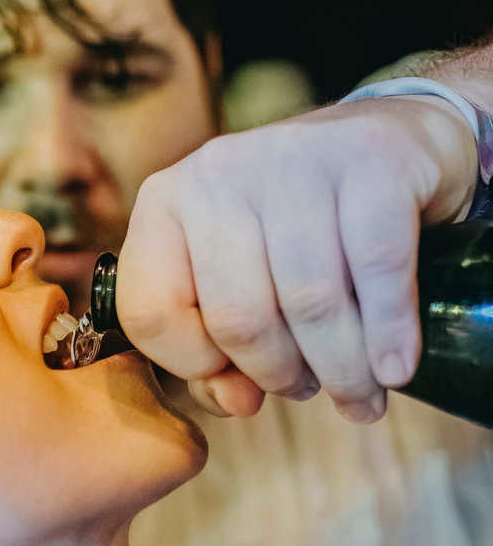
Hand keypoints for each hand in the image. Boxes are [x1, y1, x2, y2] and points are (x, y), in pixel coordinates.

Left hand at [116, 95, 476, 421]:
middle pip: (237, 316)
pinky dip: (387, 332)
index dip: (196, 367)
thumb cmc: (303, 231)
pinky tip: (395, 368)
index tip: (242, 383)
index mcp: (165, 203)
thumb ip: (218, 351)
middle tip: (313, 391)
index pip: (149, 312)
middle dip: (281, 376)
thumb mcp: (243, 278)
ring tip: (361, 392)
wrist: (391, 141)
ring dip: (342, 368)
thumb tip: (237, 403)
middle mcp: (217, 171)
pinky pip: (375, 267)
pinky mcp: (368, 158)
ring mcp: (291, 156)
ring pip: (308, 299)